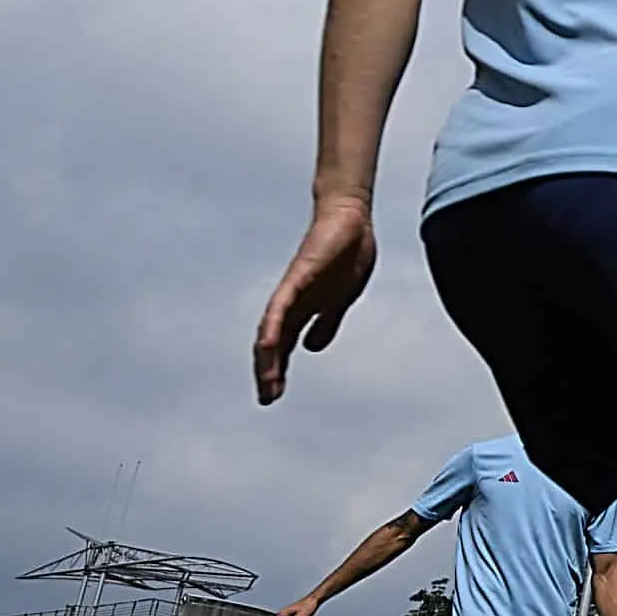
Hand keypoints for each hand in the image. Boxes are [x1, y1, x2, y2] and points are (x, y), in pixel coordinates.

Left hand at [253, 199, 378, 403]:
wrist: (349, 216)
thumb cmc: (346, 252)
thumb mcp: (341, 298)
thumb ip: (326, 321)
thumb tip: (313, 347)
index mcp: (304, 308)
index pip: (283, 344)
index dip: (278, 369)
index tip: (274, 394)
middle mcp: (292, 303)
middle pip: (273, 343)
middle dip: (270, 372)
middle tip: (268, 399)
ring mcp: (293, 290)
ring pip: (272, 330)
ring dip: (268, 358)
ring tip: (269, 384)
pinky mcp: (299, 277)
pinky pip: (281, 306)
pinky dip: (273, 328)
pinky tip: (267, 347)